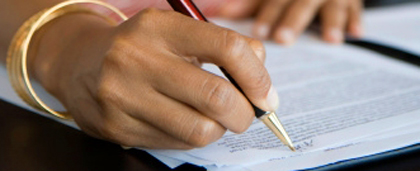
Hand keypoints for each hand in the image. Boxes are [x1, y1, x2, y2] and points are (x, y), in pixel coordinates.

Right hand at [30, 9, 278, 148]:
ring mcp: (123, 96)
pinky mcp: (117, 127)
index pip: (226, 48)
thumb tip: (261, 81)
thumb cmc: (140, 47)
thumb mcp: (176, 32)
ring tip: (212, 117)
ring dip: (219, 128)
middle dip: (244, 113)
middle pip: (216, 97)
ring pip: (200, 129)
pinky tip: (184, 122)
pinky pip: (177, 143)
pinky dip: (193, 136)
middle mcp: (136, 59)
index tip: (265, 94)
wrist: (79, 63)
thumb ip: (222, 46)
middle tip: (247, 113)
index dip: (257, 76)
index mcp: (159, 26)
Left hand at [217, 0, 362, 44]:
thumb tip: (219, 15)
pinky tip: (356, 34)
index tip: (259, 32)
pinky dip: (355, 20)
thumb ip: (248, 5)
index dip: (267, 13)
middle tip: (283, 38)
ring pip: (330, 3)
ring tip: (329, 39)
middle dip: (292, 19)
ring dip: (330, 20)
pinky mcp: (350, 0)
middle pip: (300, 1)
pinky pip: (355, 8)